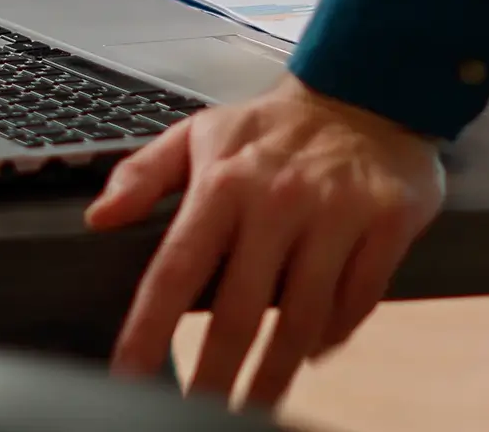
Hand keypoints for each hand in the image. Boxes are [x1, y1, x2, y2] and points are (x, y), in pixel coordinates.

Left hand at [85, 76, 443, 408]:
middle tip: (202, 415)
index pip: (175, 268)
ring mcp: (337, 213)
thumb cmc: (275, 126)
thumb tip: (99, 216)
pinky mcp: (389, 222)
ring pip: (302, 319)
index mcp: (224, 182)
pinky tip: (313, 350)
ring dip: (276, 373)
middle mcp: (278, 200)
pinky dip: (333, 335)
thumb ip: (143, 173)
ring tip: (257, 404)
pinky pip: (358, 300)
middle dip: (217, 376)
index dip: (149, 328)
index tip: (129, 374)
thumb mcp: (201, 133)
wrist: (366, 89)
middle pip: (239, 312)